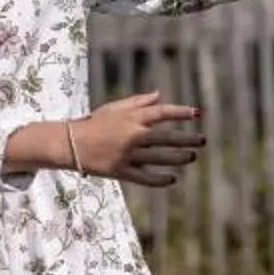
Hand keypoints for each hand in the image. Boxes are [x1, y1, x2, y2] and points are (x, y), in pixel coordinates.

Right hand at [71, 92, 205, 188]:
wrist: (70, 144)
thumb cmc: (94, 123)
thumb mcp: (115, 108)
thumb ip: (138, 102)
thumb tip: (159, 95)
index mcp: (131, 118)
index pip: (161, 113)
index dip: (181, 112)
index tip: (198, 113)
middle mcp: (131, 136)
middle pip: (165, 137)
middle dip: (187, 138)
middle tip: (203, 140)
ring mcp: (127, 155)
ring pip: (159, 157)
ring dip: (178, 157)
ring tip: (192, 156)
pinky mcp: (120, 171)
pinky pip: (144, 177)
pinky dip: (159, 179)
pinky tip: (172, 178)